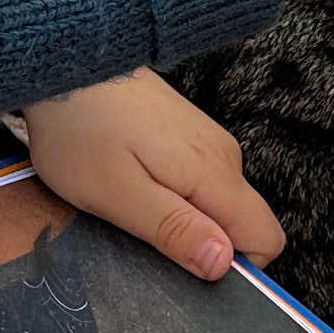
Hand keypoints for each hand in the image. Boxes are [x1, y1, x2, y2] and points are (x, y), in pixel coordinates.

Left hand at [21, 71, 284, 282]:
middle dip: (200, 244)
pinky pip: (197, 183)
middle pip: (241, 225)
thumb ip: (174, 230)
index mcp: (215, 174)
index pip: (267, 239)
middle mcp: (223, 156)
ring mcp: (206, 141)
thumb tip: (224, 263)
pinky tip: (129, 182)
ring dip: (180, 219)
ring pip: (216, 204)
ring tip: (128, 204)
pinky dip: (170, 195)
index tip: (186, 268)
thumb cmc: (82, 131)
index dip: (237, 269)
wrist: (66, 62)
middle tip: (143, 237)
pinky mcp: (186, 134)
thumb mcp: (118, 194)